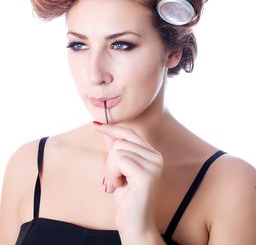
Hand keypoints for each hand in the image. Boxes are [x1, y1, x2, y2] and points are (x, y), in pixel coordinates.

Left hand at [94, 124, 163, 240]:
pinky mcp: (147, 174)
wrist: (134, 224)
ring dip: (110, 170)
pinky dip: (112, 174)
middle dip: (109, 161)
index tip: (96, 126)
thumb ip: (115, 151)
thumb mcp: (118, 170)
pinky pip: (120, 161)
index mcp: (151, 154)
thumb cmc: (126, 198)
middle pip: (121, 142)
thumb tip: (106, 133)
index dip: (112, 129)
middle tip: (111, 181)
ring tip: (115, 185)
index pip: (130, 134)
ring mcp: (154, 165)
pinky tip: (118, 187)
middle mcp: (156, 157)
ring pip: (118, 151)